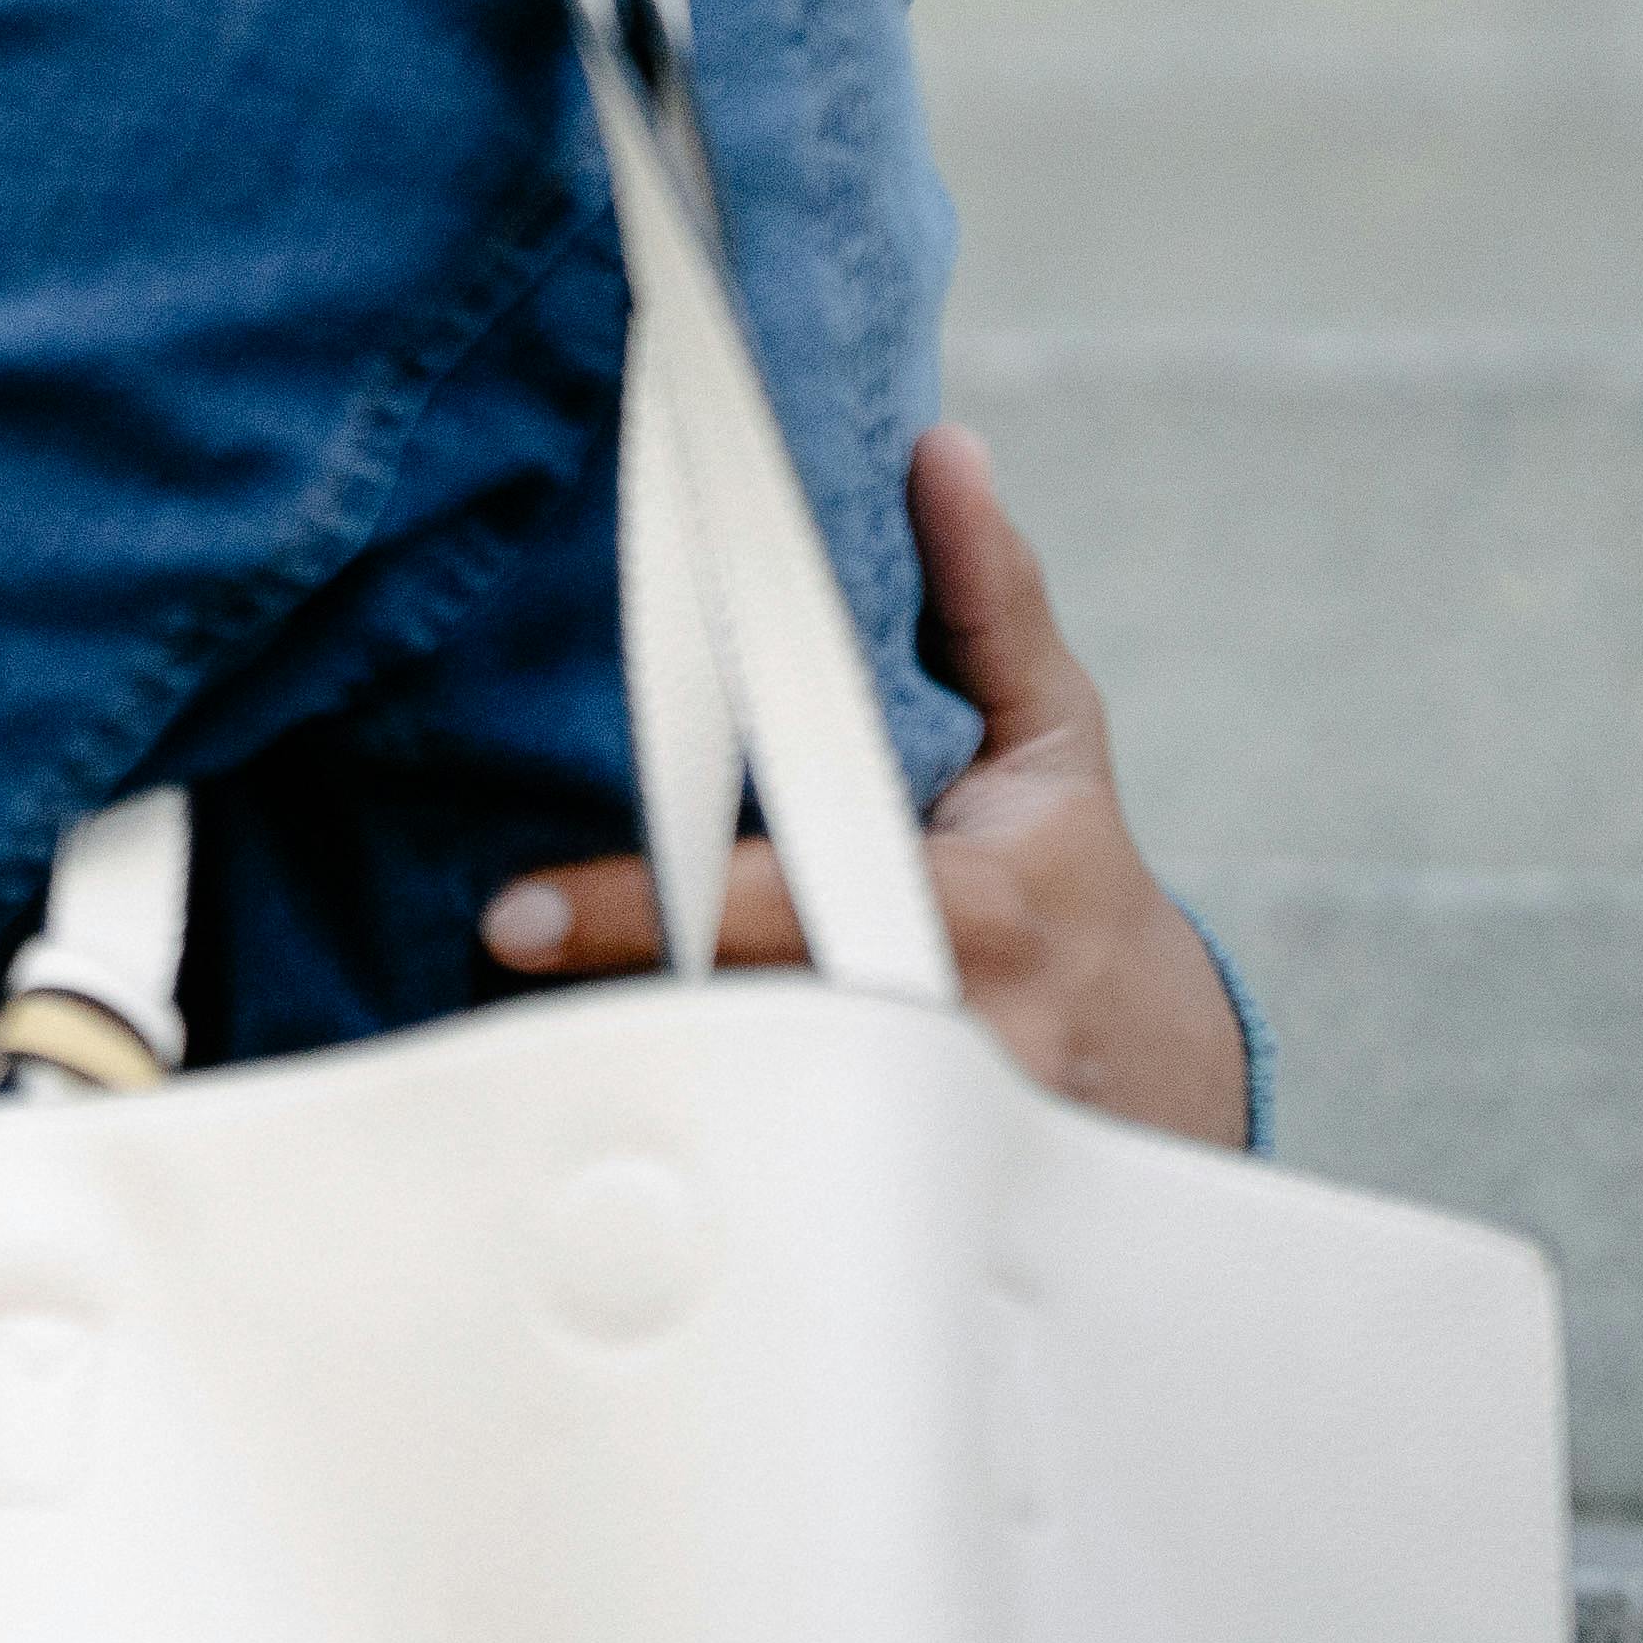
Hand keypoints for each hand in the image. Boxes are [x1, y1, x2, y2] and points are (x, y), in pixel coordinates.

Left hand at [480, 423, 1252, 1148]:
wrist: (1148, 1066)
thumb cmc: (1071, 871)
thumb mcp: (1050, 733)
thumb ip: (986, 595)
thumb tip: (937, 452)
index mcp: (970, 908)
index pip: (778, 905)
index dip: (642, 912)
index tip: (513, 914)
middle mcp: (934, 1032)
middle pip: (729, 1023)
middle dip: (613, 996)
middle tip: (495, 958)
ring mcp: (902, 1132)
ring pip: (727, 1107)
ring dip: (622, 1062)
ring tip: (522, 1028)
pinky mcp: (869, 1190)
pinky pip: (740, 1163)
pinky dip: (665, 1127)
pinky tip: (584, 1090)